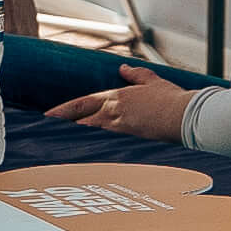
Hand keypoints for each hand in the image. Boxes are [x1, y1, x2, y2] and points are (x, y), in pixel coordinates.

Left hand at [52, 70, 192, 143]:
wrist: (187, 117)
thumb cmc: (174, 101)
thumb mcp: (153, 82)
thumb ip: (136, 75)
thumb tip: (122, 68)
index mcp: (116, 98)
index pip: (81, 103)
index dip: (62, 110)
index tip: (47, 116)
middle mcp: (112, 114)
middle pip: (78, 122)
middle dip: (60, 128)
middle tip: (42, 135)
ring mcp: (118, 131)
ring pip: (88, 137)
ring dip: (72, 142)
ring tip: (56, 150)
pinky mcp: (127, 145)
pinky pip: (103, 150)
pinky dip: (91, 154)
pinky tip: (81, 163)